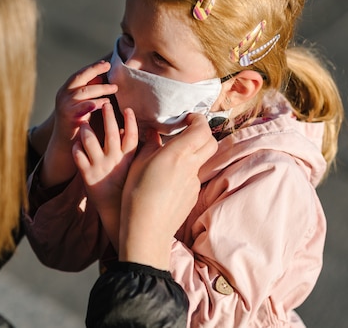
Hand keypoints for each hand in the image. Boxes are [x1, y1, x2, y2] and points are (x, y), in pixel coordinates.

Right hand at [40, 60, 117, 186]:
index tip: (106, 63)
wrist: (66, 144)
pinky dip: (95, 103)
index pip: (80, 74)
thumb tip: (100, 77)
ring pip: (83, 91)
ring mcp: (64, 105)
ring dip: (100, 89)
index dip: (93, 68)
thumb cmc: (78, 122)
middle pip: (79, 78)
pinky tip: (105, 102)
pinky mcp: (68, 117)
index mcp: (66, 90)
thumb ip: (90, 91)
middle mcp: (63, 95)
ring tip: (114, 88)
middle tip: (108, 66)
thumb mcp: (83, 103)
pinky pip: (83, 107)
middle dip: (94, 71)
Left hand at [73, 103, 137, 247]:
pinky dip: (76, 149)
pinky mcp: (87, 176)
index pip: (131, 137)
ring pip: (91, 143)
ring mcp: (100, 168)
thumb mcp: (140, 169)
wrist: (116, 212)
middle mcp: (115, 162)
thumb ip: (147, 150)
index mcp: (129, 160)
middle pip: (110, 135)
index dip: (130, 122)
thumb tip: (154, 132)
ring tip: (84, 123)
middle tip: (104, 104)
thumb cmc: (129, 187)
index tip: (127, 109)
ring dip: (87, 131)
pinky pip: (79, 158)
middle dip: (108, 117)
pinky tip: (75, 143)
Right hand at [119, 114, 217, 269]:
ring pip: (202, 160)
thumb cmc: (136, 193)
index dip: (197, 119)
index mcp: (178, 153)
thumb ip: (150, 144)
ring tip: (172, 157)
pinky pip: (194, 177)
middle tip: (186, 131)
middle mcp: (191, 166)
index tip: (186, 118)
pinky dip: (186, 171)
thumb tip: (154, 133)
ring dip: (193, 153)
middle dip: (201, 133)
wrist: (146, 228)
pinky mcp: (192, 195)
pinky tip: (167, 179)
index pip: (202, 128)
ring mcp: (194, 182)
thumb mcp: (138, 163)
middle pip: (210, 142)